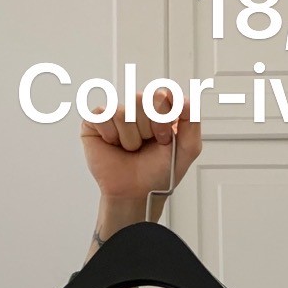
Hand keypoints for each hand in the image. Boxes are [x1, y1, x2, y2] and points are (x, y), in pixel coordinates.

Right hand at [80, 88, 201, 276]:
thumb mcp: (187, 150)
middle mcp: (137, 107)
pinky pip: (103, 115)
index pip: (163, 93)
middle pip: (141, 99)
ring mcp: (116, 113)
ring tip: (131, 149)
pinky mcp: (95, 121)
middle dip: (148, 129)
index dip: (164, 116)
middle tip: (148, 145)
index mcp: (159, 109)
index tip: (164, 138)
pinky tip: (114, 146)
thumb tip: (186, 100)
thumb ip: (192, 122)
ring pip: (123, 112)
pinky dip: (112, 136)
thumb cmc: (158, 173)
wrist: (136, 194)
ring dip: (131, 138)